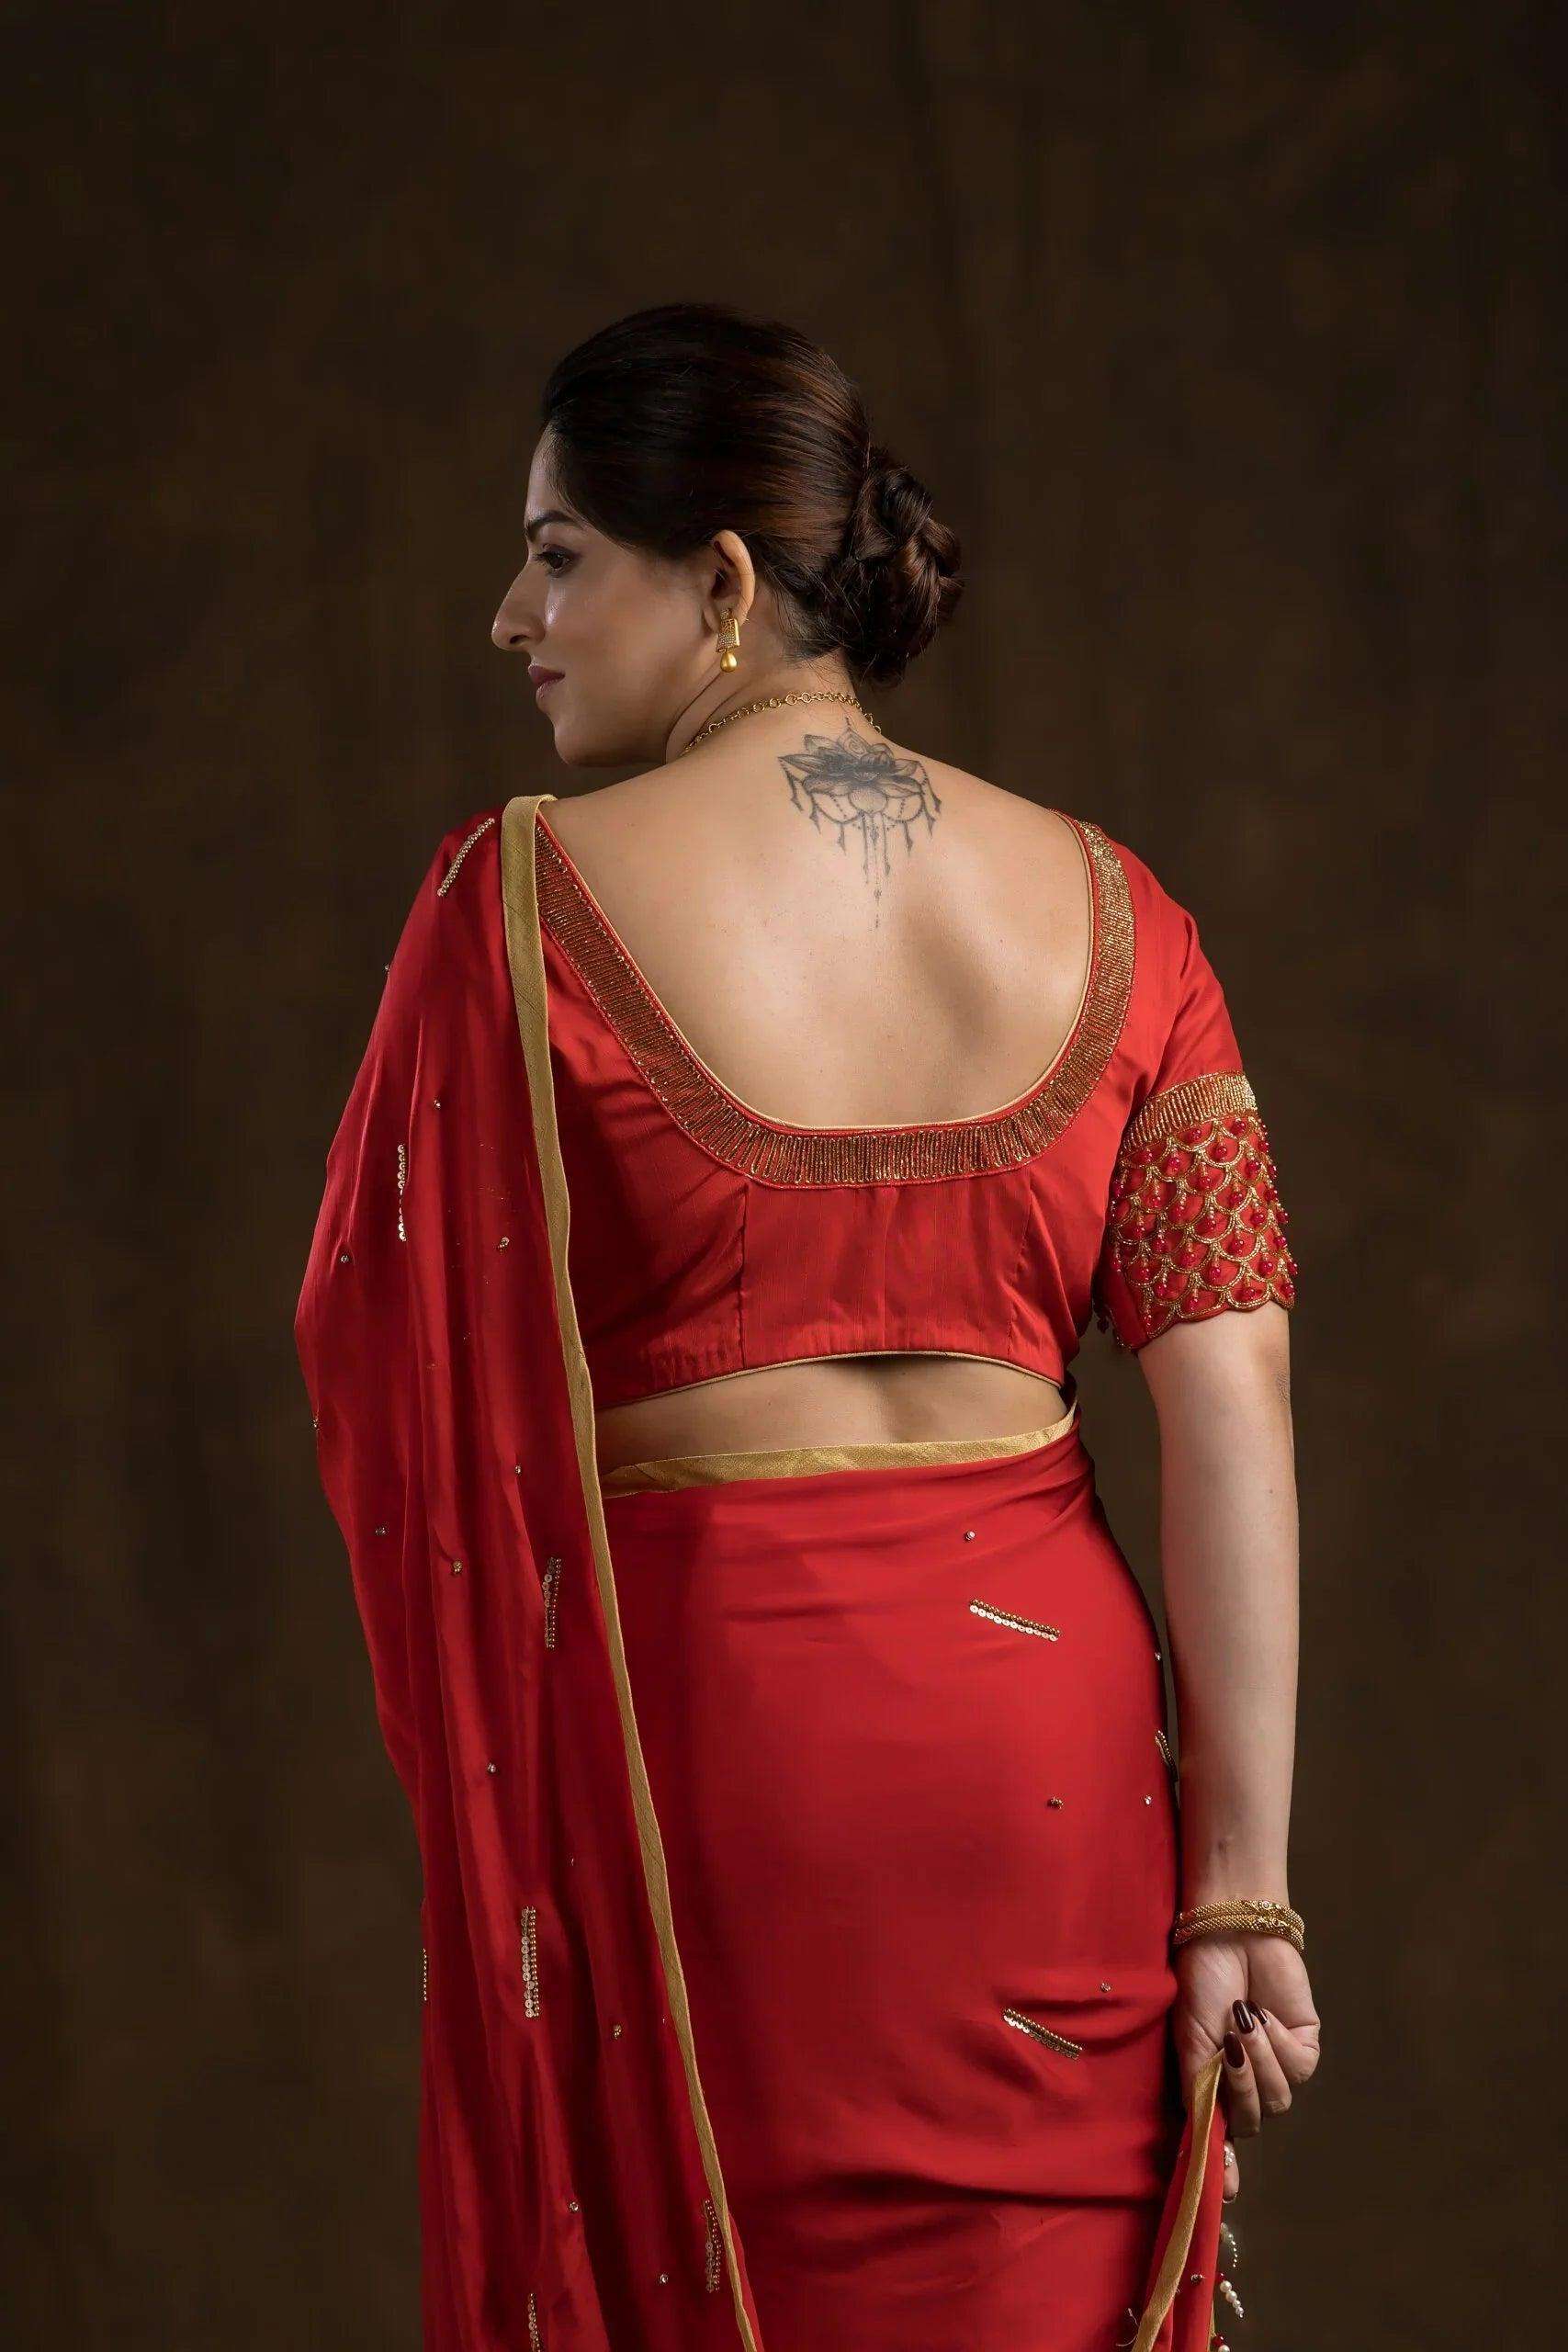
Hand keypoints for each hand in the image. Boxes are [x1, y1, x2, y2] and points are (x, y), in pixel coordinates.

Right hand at [1171, 1933, 1320, 2202]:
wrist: (1230, 1936)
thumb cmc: (1200, 1986)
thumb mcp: (1189, 2046)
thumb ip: (1200, 2100)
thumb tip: (1210, 2160)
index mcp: (1212, 2086)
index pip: (1222, 2141)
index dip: (1224, 2169)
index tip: (1227, 2191)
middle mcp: (1245, 2083)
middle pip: (1253, 2122)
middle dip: (1241, 2086)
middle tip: (1226, 2045)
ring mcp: (1276, 2066)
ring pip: (1279, 2099)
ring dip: (1260, 2059)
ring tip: (1243, 2018)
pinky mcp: (1305, 2048)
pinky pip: (1299, 2071)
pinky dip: (1279, 2043)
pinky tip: (1265, 2015)